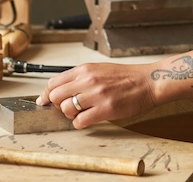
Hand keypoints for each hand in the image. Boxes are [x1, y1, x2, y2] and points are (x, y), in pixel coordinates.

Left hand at [35, 62, 157, 127]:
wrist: (147, 82)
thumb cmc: (125, 77)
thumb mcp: (99, 69)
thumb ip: (80, 78)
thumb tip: (59, 90)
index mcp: (85, 69)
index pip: (53, 82)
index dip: (47, 94)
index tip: (45, 101)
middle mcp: (88, 80)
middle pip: (55, 96)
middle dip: (58, 104)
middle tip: (68, 107)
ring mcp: (96, 95)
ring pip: (65, 109)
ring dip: (70, 114)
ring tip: (81, 112)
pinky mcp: (105, 109)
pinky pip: (79, 121)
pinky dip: (80, 123)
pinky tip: (88, 119)